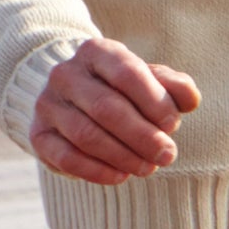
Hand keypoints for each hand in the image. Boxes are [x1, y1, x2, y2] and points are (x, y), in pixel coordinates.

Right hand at [31, 38, 201, 184]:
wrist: (75, 100)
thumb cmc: (124, 90)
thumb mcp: (151, 81)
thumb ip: (175, 86)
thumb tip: (190, 100)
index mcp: (96, 52)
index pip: (127, 73)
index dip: (155, 102)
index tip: (173, 125)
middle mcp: (66, 74)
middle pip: (107, 108)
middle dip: (143, 136)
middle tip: (167, 155)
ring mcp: (47, 104)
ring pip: (87, 135)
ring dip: (124, 157)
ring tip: (148, 168)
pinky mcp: (38, 134)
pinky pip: (66, 157)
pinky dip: (97, 171)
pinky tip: (121, 176)